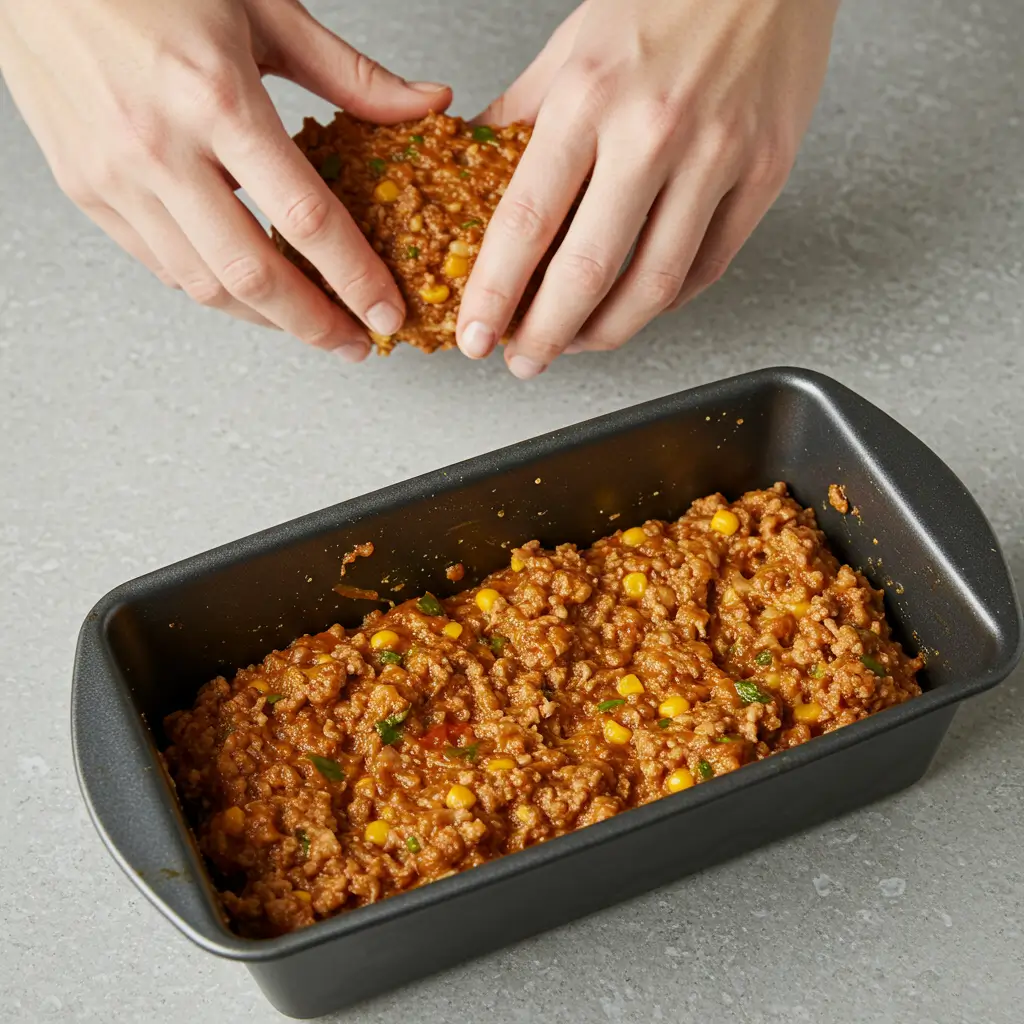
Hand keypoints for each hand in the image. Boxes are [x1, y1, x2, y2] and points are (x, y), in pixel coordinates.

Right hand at [0, 0, 449, 358]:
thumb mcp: (264, 9)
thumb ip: (350, 73)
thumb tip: (423, 105)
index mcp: (215, 95)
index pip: (306, 217)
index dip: (355, 278)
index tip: (386, 312)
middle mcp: (159, 144)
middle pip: (252, 274)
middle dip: (315, 325)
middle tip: (354, 342)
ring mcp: (115, 175)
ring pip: (205, 284)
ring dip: (267, 319)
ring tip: (310, 325)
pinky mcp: (87, 191)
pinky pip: (163, 266)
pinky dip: (215, 290)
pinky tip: (249, 292)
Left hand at [457, 0, 838, 376]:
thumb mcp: (571, 45)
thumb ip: (521, 119)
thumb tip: (476, 174)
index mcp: (591, 95)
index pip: (528, 220)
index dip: (496, 292)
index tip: (477, 333)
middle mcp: (654, 131)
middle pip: (590, 270)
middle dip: (547, 334)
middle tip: (523, 359)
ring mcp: (717, 157)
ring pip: (655, 284)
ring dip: (607, 333)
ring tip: (576, 344)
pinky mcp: (765, 174)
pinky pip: (708, 266)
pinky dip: (666, 302)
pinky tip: (635, 306)